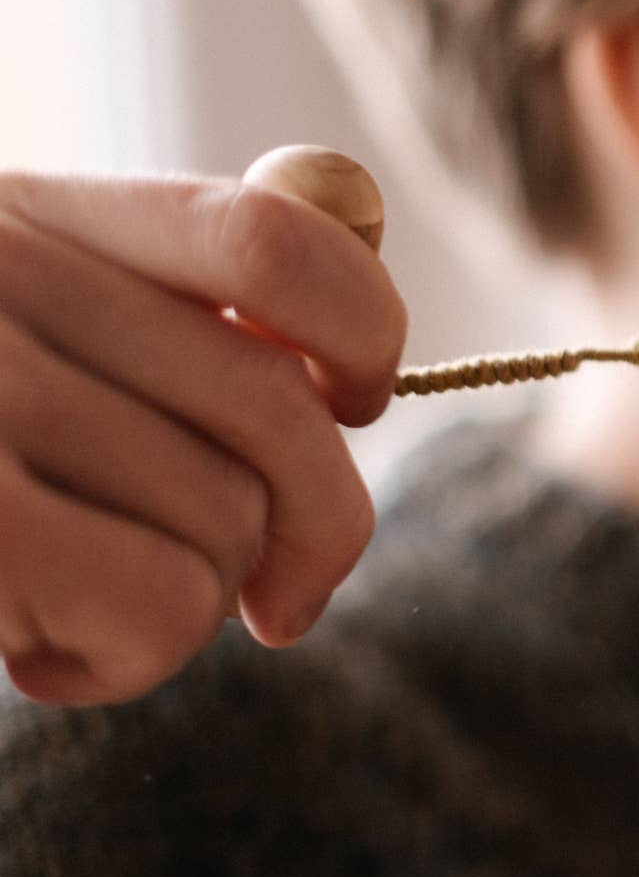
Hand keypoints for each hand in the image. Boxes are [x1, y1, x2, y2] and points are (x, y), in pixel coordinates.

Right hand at [0, 171, 405, 704]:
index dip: (364, 331)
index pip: (273, 240)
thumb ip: (155, 330)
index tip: (353, 403)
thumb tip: (332, 388)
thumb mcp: (17, 351)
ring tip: (60, 606)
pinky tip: (38, 654)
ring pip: (229, 522)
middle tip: (276, 598)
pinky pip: (160, 601)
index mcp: (29, 217)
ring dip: (182, 605)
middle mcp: (0, 271)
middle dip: (307, 530)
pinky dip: (128, 659)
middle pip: (277, 410)